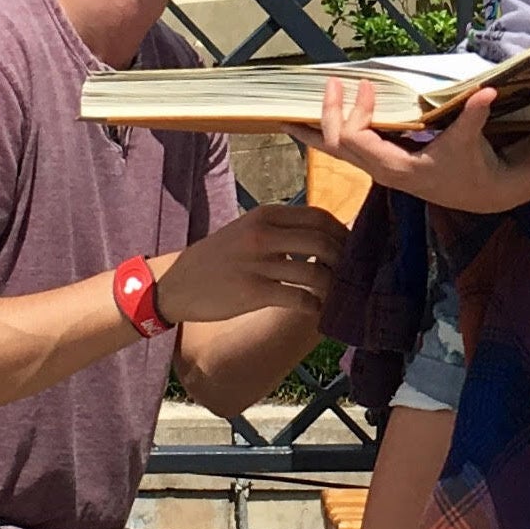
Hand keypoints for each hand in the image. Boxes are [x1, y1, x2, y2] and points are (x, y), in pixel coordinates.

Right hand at [153, 204, 346, 324]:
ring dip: (333, 287)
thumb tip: (324, 238)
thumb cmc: (218, 258)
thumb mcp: (247, 231)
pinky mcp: (252, 292)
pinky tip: (317, 313)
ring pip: (315, 272)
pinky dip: (315, 307)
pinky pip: (298, 299)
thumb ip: (281, 230)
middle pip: (323, 242)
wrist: (177, 283)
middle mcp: (263, 235)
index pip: (319, 217)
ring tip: (337, 296)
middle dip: (345, 260)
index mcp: (265, 215)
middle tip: (352, 276)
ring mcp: (257, 264)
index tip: (352, 249)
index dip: (343, 233)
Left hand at [289, 79, 520, 214]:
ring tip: (292, 115)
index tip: (366, 86)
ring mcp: (377, 167)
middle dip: (326, 114)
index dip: (356, 111)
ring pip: (335, 150)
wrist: (478, 192)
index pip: (356, 138)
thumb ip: (474, 116)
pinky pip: (347, 147)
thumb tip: (487, 91)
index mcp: (394, 166)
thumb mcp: (471, 141)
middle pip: (336, 144)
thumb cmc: (472, 167)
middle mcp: (379, 169)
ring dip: (317, 129)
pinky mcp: (382, 162)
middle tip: (331, 83)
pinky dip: (331, 133)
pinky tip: (319, 120)